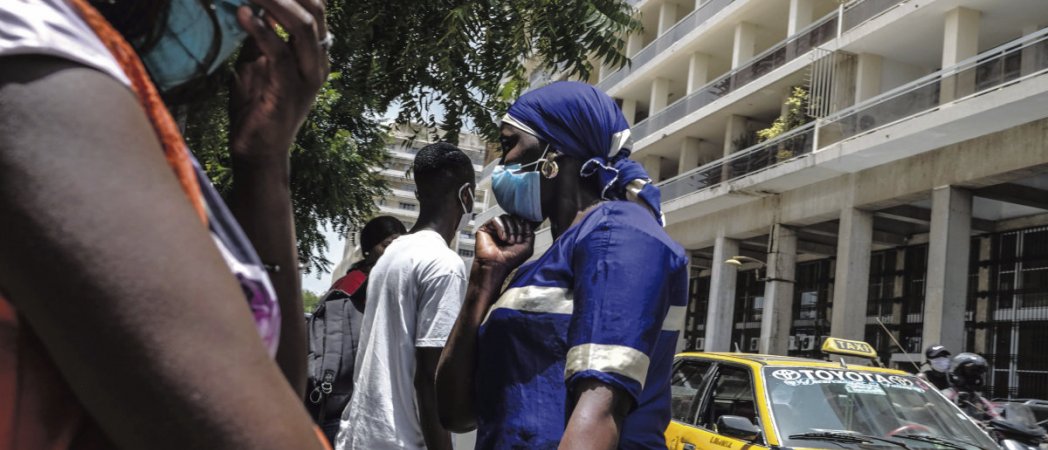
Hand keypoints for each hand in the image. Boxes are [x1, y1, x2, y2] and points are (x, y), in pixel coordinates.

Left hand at [229, 0, 329, 165]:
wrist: (257, 152)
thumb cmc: (255, 108)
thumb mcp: (258, 63)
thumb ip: (262, 37)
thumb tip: (252, 5)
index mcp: (314, 54)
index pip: (315, 8)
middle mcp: (317, 63)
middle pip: (314, 11)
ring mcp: (307, 78)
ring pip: (302, 27)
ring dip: (274, 2)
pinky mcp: (288, 91)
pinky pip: (279, 54)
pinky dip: (260, 31)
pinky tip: (242, 14)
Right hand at [475, 215, 534, 273]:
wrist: (497, 266)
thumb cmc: (510, 260)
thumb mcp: (527, 247)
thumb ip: (530, 234)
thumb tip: (527, 222)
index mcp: (513, 234)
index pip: (520, 220)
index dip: (522, 227)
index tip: (521, 238)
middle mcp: (504, 230)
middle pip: (513, 217)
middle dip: (517, 228)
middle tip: (515, 241)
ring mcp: (494, 229)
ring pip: (505, 217)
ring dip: (510, 229)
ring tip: (508, 241)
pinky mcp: (485, 228)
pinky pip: (496, 219)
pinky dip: (501, 228)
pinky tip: (501, 238)